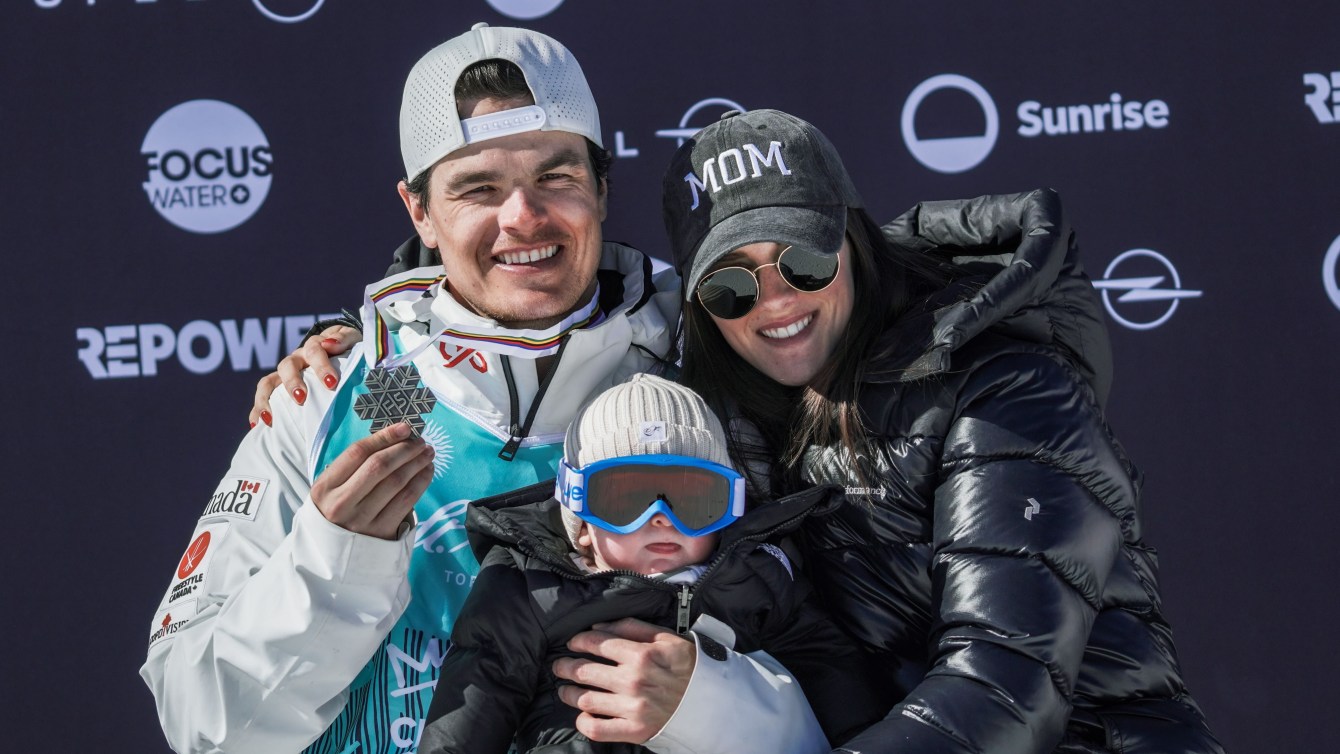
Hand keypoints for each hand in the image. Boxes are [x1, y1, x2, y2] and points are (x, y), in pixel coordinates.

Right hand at [249, 325, 361, 426]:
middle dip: (292, 383)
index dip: (321, 366)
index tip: (331, 382)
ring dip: (266, 399)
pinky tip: (257, 425)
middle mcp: (296, 359)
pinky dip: (257, 410)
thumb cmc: (346, 348)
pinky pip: (263, 398)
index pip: (314, 351)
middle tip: (302, 398)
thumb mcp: (350, 339)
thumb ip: (343, 338)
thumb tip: (330, 344)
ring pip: (268, 382)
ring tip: (270, 417)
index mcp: (314, 346)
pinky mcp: (277, 388)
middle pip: (287, 367)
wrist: (339, 349)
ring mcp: (284, 374)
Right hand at [310, 422, 433, 538]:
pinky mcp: (381, 532)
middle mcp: (341, 504)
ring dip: (417, 463)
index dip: (384, 437)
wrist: (331, 556)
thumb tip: (394, 439)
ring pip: (396, 482)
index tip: (404, 427)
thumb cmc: (336, 512)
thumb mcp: (332, 490)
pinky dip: (421, 482)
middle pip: (379, 466)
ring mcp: (361, 520)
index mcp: (325, 487)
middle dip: (404, 449)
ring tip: (427, 453)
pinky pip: (407, 501)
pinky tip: (427, 472)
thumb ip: (354, 467)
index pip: (357, 453)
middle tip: (420, 441)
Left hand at [552, 618, 696, 743]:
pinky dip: (584, 722)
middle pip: (585, 671)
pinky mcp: (634, 730)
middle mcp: (633, 680)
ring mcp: (632, 708)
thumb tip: (599, 625)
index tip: (573, 642)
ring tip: (564, 690)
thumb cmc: (688, 666)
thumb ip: (632, 627)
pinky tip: (582, 715)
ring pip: (585, 698)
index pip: (598, 643)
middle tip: (559, 666)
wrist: (711, 701)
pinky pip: (597, 729)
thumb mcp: (666, 638)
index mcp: (640, 654)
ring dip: (568, 693)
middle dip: (566, 666)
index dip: (579, 641)